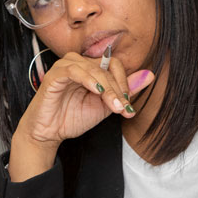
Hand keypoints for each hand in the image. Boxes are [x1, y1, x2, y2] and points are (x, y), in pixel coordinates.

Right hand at [8, 52, 154, 181]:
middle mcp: (78, 64)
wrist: (48, 133)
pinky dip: (88, 79)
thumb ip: (123, 91)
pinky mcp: (54, 75)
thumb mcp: (104, 106)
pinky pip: (74, 70)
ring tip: (112, 105)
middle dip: (117, 89)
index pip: (114, 65)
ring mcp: (65, 67)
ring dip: (106, 87)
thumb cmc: (71, 118)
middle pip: (106, 67)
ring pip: (93, 68)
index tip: (127, 107)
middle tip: (121, 108)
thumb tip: (149, 75)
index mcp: (90, 69)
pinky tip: (96, 92)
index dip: (125, 84)